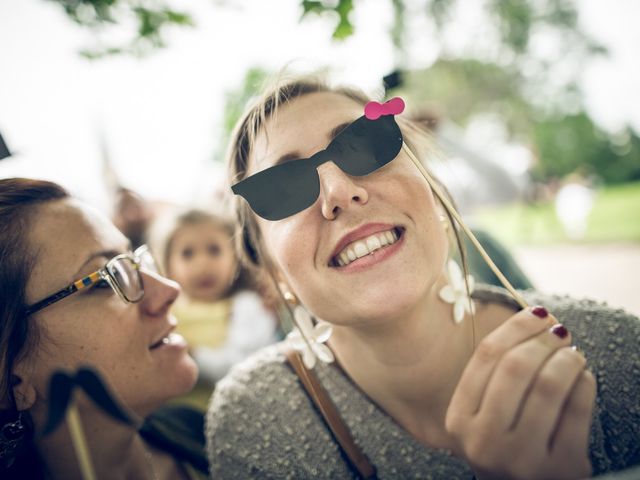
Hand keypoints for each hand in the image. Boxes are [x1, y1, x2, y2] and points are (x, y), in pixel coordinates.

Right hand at [445, 307, 595, 479]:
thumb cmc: (504, 446)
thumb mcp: (483, 417)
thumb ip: (495, 376)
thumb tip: (536, 317)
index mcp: (459, 420)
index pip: (486, 356)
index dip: (516, 327)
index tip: (538, 312)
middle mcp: (484, 441)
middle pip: (515, 366)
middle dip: (543, 340)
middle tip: (560, 332)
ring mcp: (521, 459)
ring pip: (548, 385)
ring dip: (567, 358)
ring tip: (573, 354)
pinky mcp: (560, 469)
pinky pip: (577, 410)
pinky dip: (584, 383)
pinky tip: (583, 377)